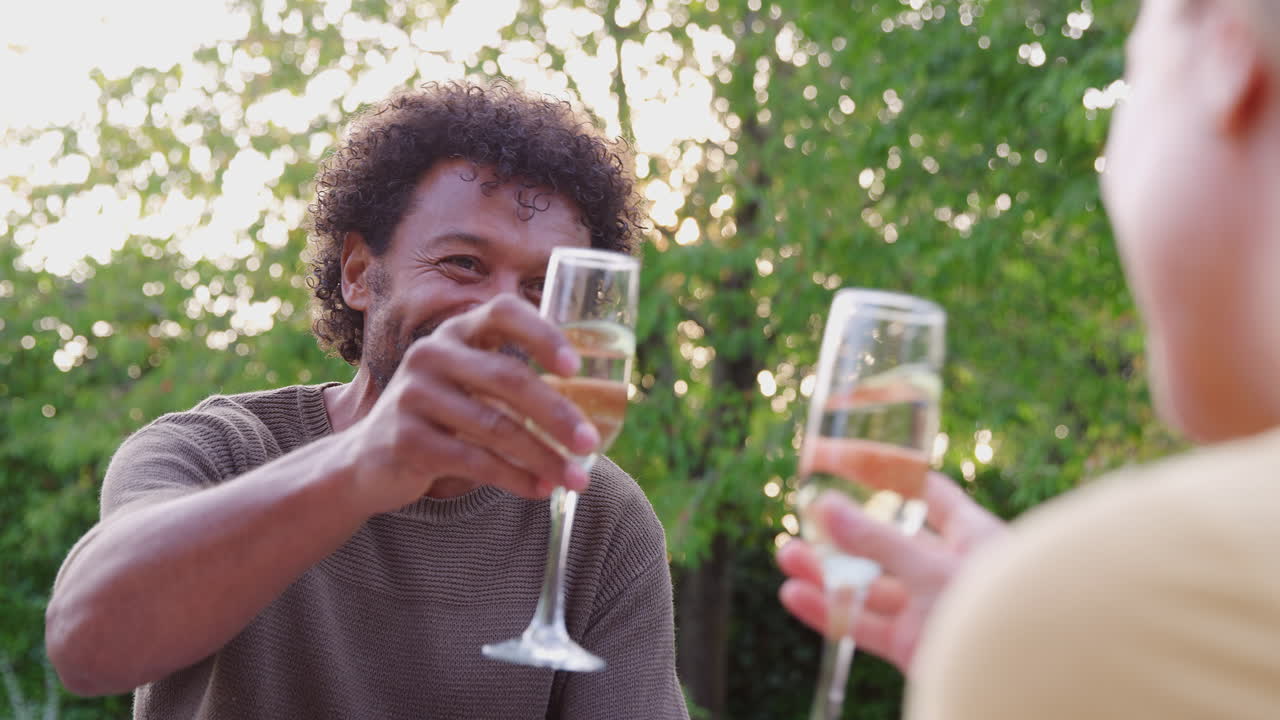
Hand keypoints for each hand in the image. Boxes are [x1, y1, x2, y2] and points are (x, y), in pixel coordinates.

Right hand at [343, 295, 600, 514]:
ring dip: (544, 457)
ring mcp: (413, 395)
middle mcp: (431, 354)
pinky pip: (473, 461)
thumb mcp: (470, 385)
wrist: (370, 460)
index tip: (576, 368)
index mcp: (456, 331)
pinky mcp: (407, 439)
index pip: (503, 312)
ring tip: (577, 479)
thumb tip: (601, 398)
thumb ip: (514, 380)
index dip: (543, 334)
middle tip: (590, 442)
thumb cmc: (442, 418)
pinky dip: (514, 478)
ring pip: (495, 427)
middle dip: (557, 414)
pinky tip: (540, 490)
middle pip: (508, 378)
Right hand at [777, 472, 1007, 674]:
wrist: (1015, 683)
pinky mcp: (914, 647)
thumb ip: (876, 540)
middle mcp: (951, 570)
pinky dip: (831, 612)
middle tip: (805, 517)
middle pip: (889, 543)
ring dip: (828, 572)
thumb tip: (824, 505)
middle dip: (844, 532)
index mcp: (974, 537)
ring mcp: (931, 610)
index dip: (891, 477)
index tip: (849, 463)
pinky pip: (866, 625)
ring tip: (787, 555)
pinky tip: (795, 596)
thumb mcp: (932, 567)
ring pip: (871, 586)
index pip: (930, 494)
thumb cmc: (990, 612)